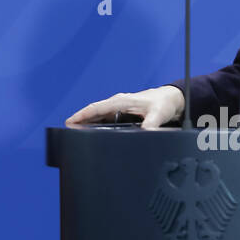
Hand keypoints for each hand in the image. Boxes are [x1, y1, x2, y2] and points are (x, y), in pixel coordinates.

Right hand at [66, 86, 185, 129]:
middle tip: (67, 135)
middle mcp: (117, 105)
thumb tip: (144, 133)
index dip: (81, 116)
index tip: (69, 123)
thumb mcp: (158, 113)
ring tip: (76, 138)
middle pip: (93, 114)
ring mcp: (119, 110)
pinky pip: (105, 122)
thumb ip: (151, 123)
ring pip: (98, 119)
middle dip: (80, 122)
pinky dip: (97, 128)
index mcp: (120, 101)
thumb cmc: (164, 103)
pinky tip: (94, 138)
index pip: (96, 108)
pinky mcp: (122, 116)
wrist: (171, 100)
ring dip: (87, 126)